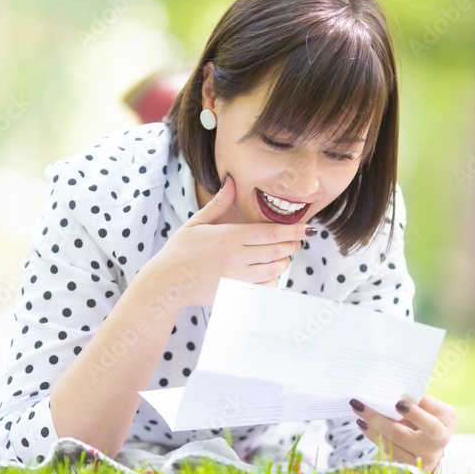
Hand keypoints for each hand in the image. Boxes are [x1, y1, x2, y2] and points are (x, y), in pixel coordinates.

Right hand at [143, 172, 312, 307]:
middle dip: (292, 245)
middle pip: (277, 250)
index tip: (308, 229)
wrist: (166, 283)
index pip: (270, 232)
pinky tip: (269, 272)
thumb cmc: (179, 251)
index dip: (293, 230)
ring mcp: (236, 278)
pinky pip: (264, 288)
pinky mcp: (235, 293)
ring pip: (274, 270)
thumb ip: (218, 204)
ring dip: (284, 262)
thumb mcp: (196, 223)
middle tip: (298, 241)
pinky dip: (273, 280)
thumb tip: (231, 180)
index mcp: (228, 237)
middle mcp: (235, 257)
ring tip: (282, 255)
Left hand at [349, 393, 455, 473]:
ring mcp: (422, 460)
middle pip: (402, 435)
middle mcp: (436, 446)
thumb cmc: (432, 417)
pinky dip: (373, 436)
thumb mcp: (433, 407)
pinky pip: (387, 451)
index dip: (414, 415)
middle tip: (359, 405)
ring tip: (359, 413)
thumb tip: (394, 391)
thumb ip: (419, 401)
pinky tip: (364, 425)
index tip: (397, 403)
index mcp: (444, 426)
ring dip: (371, 427)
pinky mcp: (408, 466)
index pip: (429, 423)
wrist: (434, 444)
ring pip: (391, 444)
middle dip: (377, 419)